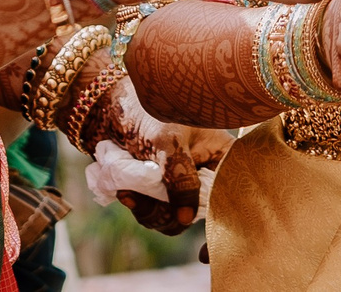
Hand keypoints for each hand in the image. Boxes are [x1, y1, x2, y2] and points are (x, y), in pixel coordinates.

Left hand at [69, 58, 232, 233]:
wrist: (113, 108)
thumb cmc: (150, 112)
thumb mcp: (170, 143)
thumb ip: (182, 179)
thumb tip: (187, 218)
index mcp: (221, 155)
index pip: (227, 192)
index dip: (214, 213)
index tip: (195, 232)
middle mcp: (205, 172)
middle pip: (199, 212)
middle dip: (171, 212)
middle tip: (146, 199)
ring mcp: (182, 184)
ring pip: (174, 217)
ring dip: (150, 210)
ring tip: (128, 192)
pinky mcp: (161, 191)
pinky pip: (157, 213)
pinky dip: (140, 206)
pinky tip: (124, 192)